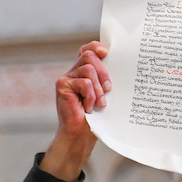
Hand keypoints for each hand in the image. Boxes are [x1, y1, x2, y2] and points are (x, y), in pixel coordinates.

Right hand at [40, 41, 110, 180]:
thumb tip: (119, 65)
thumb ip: (105, 80)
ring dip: (98, 87)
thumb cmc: (95, 116)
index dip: (96, 46)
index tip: (106, 52)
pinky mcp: (62, 85)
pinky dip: (90, 96)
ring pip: (88, 69)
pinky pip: (84, 83)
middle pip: (89, 56)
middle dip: (103, 71)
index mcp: (83, 71)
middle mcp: (73, 71)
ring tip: (100, 103)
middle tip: (109, 88)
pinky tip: (88, 108)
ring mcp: (66, 77)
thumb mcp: (103, 94)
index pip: (87, 50)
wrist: (80, 134)